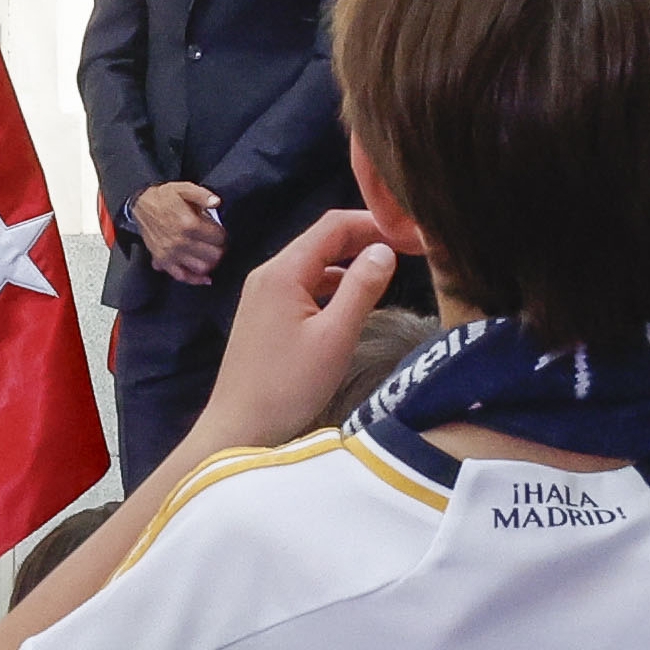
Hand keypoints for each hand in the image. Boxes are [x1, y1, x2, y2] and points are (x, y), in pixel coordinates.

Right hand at [129, 181, 226, 282]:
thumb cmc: (164, 197)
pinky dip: (195, 280)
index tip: (221, 233)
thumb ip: (202, 195)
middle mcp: (180, 241)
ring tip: (211, 256)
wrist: (140, 205)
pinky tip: (205, 278)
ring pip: (201, 268)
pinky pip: (181, 276)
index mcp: (188, 223)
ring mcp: (171, 253)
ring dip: (210, 263)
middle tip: (219, 245)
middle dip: (220, 249)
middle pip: (213, 255)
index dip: (223, 235)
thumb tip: (216, 202)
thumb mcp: (184, 188)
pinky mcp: (162, 260)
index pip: (218, 237)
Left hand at [184, 210, 406, 453]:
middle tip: (408, 249)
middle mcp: (269, 273)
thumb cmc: (288, 386)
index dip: (374, 222)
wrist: (238, 427)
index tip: (410, 234)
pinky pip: (303, 283)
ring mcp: (263, 293)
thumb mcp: (335, 337)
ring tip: (388, 269)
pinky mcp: (264, 313)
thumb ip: (362, 288)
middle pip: (322, 239)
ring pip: (313, 262)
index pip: (334, 225)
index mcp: (283, 272)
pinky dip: (332, 281)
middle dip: (365, 238)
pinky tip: (353, 297)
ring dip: (350, 260)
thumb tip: (384, 250)